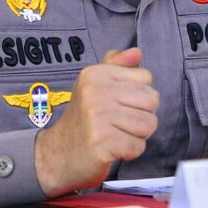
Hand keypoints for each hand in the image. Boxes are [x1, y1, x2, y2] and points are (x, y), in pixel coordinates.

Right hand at [34, 47, 159, 196]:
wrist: (56, 156)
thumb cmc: (83, 120)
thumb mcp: (94, 85)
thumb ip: (117, 66)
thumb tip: (137, 52)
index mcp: (96, 74)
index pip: (146, 77)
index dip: (139, 95)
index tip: (119, 104)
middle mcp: (95, 91)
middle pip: (151, 100)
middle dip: (142, 116)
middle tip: (119, 123)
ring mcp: (98, 117)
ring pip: (149, 123)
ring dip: (137, 135)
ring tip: (116, 135)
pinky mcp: (102, 142)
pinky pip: (138, 145)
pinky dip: (130, 151)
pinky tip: (113, 149)